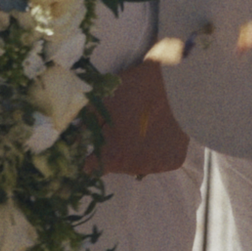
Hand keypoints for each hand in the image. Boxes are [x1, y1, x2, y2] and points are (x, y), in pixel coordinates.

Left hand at [94, 60, 188, 177]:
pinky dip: (155, 149)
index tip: (89, 146)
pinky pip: (158, 159)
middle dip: (113, 149)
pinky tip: (157, 129)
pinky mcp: (174, 160)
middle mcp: (135, 168)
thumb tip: (73, 140)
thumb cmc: (137, 88)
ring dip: (134, 151)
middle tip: (119, 125)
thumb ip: (86, 125)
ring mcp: (157, 166)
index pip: (91, 168)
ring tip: (139, 125)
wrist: (178, 82)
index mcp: (115, 156)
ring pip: (137, 163)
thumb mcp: (104, 101)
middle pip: (116, 165)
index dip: (87, 156)